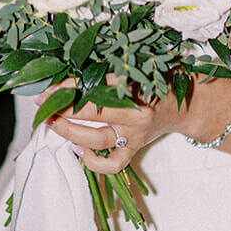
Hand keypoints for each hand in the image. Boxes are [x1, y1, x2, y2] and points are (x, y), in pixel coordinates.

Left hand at [46, 77, 230, 174]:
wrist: (187, 103)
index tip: (47, 87)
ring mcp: (135, 135)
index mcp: (136, 88)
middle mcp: (136, 114)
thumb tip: (70, 66)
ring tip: (52, 122)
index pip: (95, 89)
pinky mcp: (135, 149)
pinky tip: (79, 151)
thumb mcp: (137, 67)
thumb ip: (110, 68)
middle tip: (42, 103)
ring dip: (69, 133)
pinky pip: (113, 164)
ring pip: (96, 140)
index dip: (67, 89)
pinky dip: (94, 162)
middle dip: (62, 109)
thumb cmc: (158, 79)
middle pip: (91, 114)